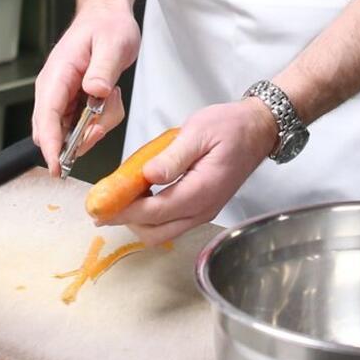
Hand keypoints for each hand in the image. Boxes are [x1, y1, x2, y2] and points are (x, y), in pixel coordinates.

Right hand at [32, 5, 139, 173]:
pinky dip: (101, 120)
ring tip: (111, 96)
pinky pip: (84, 125)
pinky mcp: (74, 101)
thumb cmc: (107, 25)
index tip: (58, 166)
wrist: (107, 16)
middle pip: (55, 131)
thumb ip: (103, 69)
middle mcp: (54, 89)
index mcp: (57, 75)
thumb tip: (94, 91)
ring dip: (95, 126)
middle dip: (80, 138)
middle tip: (101, 125)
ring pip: (72, 132)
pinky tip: (110, 97)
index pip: (47, 116)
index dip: (51, 145)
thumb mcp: (112, 43)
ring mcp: (62, 97)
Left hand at [113, 98, 276, 243]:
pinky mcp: (203, 208)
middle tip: (103, 205)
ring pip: (163, 232)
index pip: (155, 211)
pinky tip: (140, 196)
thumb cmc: (231, 126)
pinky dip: (151, 216)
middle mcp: (203, 209)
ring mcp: (204, 211)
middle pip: (156, 232)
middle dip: (126, 221)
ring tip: (119, 198)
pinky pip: (172, 223)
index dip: (124, 211)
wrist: (258, 129)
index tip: (100, 207)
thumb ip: (173, 156)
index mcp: (201, 190)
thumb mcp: (199, 132)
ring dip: (138, 221)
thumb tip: (148, 175)